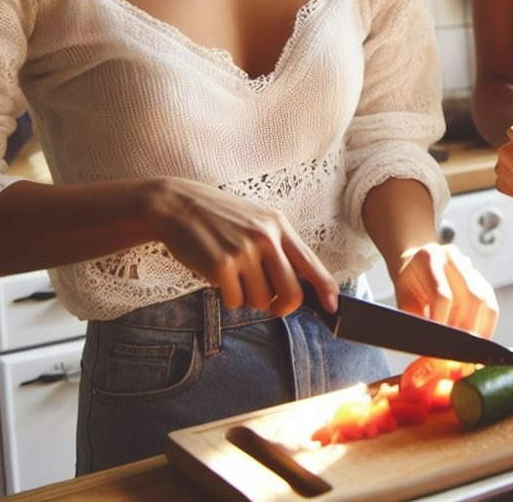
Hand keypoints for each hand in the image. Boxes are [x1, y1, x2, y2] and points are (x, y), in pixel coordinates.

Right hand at [155, 177, 338, 317]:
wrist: (179, 206)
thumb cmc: (220, 217)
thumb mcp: (257, 221)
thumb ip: (279, 246)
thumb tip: (300, 282)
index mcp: (279, 226)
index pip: (311, 262)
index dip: (326, 288)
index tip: (333, 306)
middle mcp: (266, 238)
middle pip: (291, 292)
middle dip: (282, 306)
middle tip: (272, 305)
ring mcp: (244, 252)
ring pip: (260, 301)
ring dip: (248, 298)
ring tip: (235, 276)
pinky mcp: (221, 266)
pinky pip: (234, 302)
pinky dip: (228, 297)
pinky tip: (218, 276)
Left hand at [391, 243, 498, 337]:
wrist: (415, 263)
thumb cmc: (409, 284)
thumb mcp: (403, 298)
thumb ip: (415, 317)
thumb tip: (429, 345)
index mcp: (429, 258)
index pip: (442, 294)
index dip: (443, 321)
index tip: (441, 343)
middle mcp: (451, 257)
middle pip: (470, 295)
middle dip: (467, 327)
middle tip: (459, 350)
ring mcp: (468, 264)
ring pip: (485, 296)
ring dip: (481, 326)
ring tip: (472, 347)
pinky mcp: (479, 276)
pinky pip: (490, 299)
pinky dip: (487, 321)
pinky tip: (480, 337)